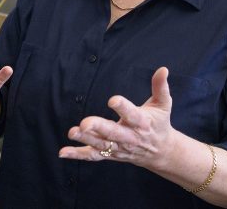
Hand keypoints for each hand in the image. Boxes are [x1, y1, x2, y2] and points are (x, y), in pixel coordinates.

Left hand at [58, 67, 177, 171]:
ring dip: (85, 139)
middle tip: (85, 123)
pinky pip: (93, 156)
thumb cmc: (159, 123)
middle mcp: (130, 137)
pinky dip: (78, 155)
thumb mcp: (163, 104)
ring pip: (100, 144)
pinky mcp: (110, 154)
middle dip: (99, 128)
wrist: (161, 152)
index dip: (123, 107)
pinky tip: (63, 152)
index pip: (132, 115)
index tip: (113, 100)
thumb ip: (160, 86)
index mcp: (142, 123)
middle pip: (113, 133)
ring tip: (72, 132)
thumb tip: (163, 69)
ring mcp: (119, 147)